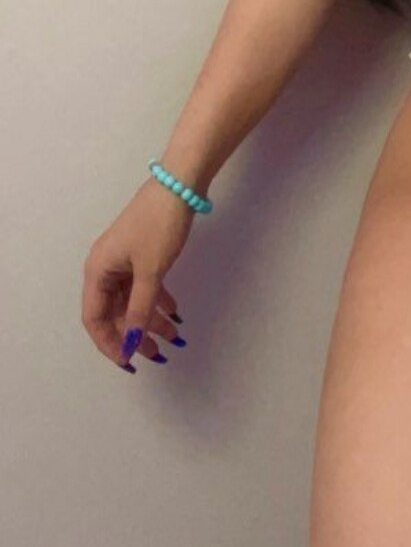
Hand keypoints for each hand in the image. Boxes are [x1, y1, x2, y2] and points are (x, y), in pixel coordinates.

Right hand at [82, 180, 194, 370]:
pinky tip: (175, 312)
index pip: (94, 318)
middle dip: (134, 333)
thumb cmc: (160, 226)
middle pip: (114, 311)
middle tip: (157, 353)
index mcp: (98, 271)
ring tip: (173, 336)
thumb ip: (140, 309)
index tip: (128, 362)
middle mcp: (106, 267)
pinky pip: (145, 285)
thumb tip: (131, 342)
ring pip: (133, 299)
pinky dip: (158, 299)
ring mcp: (124, 259)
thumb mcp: (151, 271)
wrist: (179, 185)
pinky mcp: (142, 252)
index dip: (109, 343)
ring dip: (150, 318)